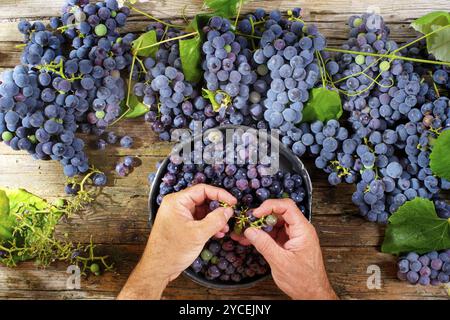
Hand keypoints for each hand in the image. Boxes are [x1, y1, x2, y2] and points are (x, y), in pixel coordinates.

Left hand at [117, 184, 236, 299]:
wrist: (158, 269)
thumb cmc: (172, 251)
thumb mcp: (198, 234)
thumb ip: (216, 220)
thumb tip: (229, 210)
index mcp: (177, 201)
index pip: (202, 189)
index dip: (220, 194)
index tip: (233, 202)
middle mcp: (177, 205)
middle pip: (203, 199)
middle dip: (218, 208)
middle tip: (230, 216)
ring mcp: (179, 215)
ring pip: (202, 210)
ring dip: (215, 218)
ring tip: (224, 228)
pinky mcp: (181, 225)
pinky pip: (198, 220)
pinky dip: (209, 225)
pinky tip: (217, 233)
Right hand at [243, 199, 336, 299]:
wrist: (312, 294)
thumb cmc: (303, 281)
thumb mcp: (280, 262)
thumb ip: (264, 244)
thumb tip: (250, 230)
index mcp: (303, 230)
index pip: (286, 207)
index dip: (269, 206)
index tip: (256, 214)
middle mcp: (299, 230)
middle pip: (279, 214)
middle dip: (261, 217)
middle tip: (247, 223)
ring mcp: (294, 236)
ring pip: (275, 224)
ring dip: (260, 227)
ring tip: (244, 233)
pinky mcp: (288, 243)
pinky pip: (274, 234)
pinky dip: (262, 236)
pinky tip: (250, 239)